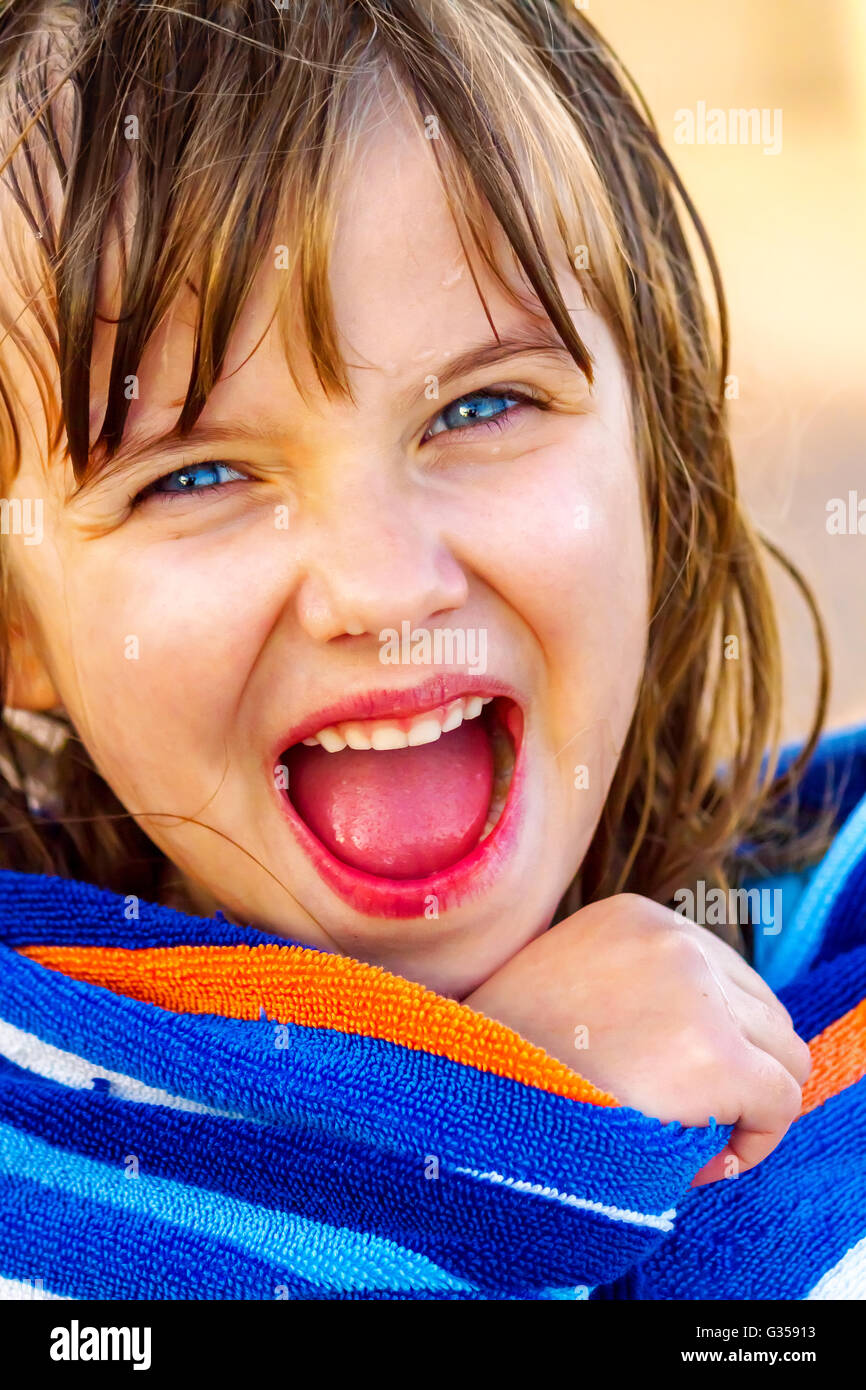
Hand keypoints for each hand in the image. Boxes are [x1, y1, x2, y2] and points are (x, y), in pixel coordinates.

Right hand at [463, 893, 811, 1183]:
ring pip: (783, 1056)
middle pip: (764, 1012)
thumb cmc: (505, 1058)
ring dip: (749, 1105)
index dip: (718, 1042)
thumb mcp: (566, 987)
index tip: (677, 1088)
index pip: (728, 978)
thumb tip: (687, 1038)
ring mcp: (697, 992)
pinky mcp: (715, 1055)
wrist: (468, 1093)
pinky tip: (705, 1162)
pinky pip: (781, 1100)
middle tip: (689, 1122)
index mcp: (637, 917)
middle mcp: (674, 938)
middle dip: (741, 1073)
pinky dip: (757, 1138)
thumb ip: (628, 990)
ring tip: (693, 1145)